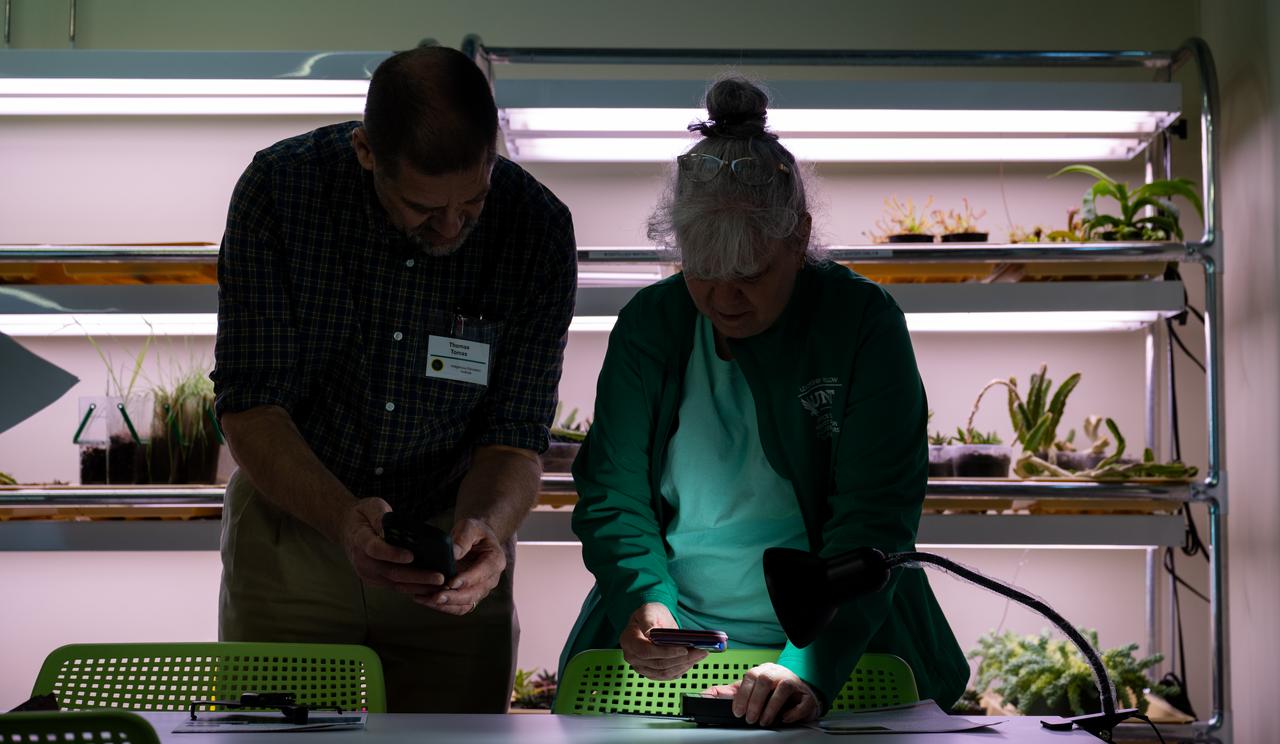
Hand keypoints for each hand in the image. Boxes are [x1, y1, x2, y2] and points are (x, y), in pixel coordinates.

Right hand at [338, 498, 442, 590]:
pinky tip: (431, 586)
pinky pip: (395, 586)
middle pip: (391, 572)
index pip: (375, 549)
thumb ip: (381, 516)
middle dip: (417, 576)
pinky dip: (414, 587)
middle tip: (439, 576)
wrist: (348, 529)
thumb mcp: (372, 506)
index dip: (392, 554)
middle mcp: (362, 560)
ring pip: (395, 583)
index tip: (411, 555)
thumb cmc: (364, 516)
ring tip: (440, 584)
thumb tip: (393, 527)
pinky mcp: (375, 580)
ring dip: (419, 585)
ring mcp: (367, 573)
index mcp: (359, 539)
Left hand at [417, 517, 506, 615]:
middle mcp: (491, 579)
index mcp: (495, 561)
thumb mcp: (470, 527)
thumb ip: (463, 538)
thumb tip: (453, 554)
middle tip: (436, 597)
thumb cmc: (474, 532)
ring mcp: (481, 589)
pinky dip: (443, 607)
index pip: (482, 573)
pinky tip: (426, 600)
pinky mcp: (470, 595)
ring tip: (427, 600)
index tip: (451, 582)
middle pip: (474, 594)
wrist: (477, 539)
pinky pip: (458, 607)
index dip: (467, 579)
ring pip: (466, 604)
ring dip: (447, 605)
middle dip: (455, 597)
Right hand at [619, 603, 707, 679]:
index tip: (683, 650)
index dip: (665, 653)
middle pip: (658, 664)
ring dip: (684, 666)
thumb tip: (650, 634)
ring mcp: (642, 667)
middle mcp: (633, 657)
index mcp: (629, 641)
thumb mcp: (648, 611)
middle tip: (700, 651)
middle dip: (681, 659)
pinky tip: (692, 662)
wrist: (650, 621)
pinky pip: (667, 676)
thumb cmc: (649, 614)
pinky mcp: (651, 673)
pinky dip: (681, 670)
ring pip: (664, 673)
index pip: (646, 652)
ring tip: (700, 655)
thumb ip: (647, 621)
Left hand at [702, 663, 820, 726]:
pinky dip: (793, 712)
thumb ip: (731, 693)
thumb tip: (708, 694)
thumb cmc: (773, 691)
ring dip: (771, 707)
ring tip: (763, 721)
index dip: (742, 694)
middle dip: (755, 702)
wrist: (800, 695)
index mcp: (762, 670)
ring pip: (783, 687)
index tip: (737, 711)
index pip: (750, 676)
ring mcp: (794, 682)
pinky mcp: (807, 696)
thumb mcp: (750, 690)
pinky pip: (802, 701)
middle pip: (765, 680)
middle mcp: (778, 673)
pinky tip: (784, 718)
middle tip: (750, 718)